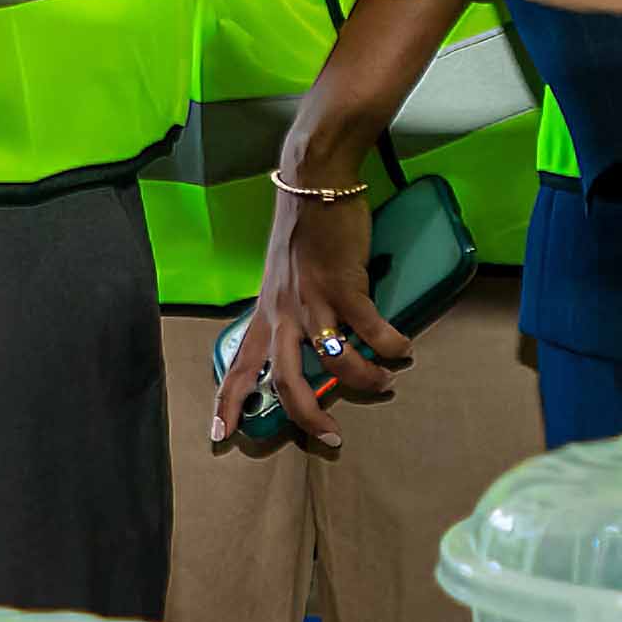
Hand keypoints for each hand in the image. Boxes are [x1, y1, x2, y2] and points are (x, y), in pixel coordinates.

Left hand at [236, 175, 402, 458]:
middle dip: (308, 418)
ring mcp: (313, 301)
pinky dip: (390, 345)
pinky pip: (371, 331)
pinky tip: (402, 348)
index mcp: (265, 311)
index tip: (219, 435)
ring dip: (364, 380)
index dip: (228, 402)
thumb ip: (290, 309)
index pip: (239, 365)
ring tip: (384, 381)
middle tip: (331, 437)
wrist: (316, 184)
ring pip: (335, 362)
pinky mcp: (345, 287)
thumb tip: (313, 341)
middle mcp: (283, 312)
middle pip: (286, 381)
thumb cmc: (303, 229)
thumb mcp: (283, 276)